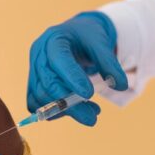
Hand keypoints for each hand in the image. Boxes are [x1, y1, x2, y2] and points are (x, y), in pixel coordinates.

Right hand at [28, 11, 127, 125]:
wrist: (75, 36)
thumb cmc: (86, 37)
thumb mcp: (101, 43)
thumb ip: (109, 63)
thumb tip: (121, 86)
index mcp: (54, 39)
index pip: (59, 60)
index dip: (72, 78)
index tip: (89, 94)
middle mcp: (39, 55)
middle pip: (48, 83)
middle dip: (69, 105)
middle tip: (92, 118)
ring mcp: (33, 70)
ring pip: (41, 96)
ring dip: (65, 110)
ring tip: (91, 113)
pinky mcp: (34, 84)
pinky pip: (36, 102)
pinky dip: (54, 111)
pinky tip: (74, 111)